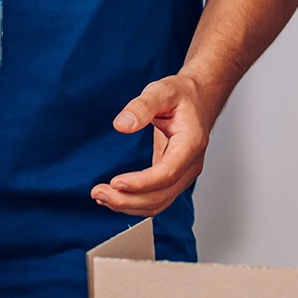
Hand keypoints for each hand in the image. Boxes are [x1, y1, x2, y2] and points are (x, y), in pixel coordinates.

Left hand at [92, 74, 216, 216]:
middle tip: (98, 192)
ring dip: (128, 206)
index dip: (141, 183)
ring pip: (158, 203)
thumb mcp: (162, 91)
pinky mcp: (175, 178)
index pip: (168, 173)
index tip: (115, 182)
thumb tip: (122, 125)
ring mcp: (185, 174)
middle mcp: (191, 164)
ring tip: (101, 196)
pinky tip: (115, 196)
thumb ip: (143, 106)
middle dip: (127, 200)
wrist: (199, 98)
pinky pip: (156, 200)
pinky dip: (134, 203)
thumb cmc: (182, 95)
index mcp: (191, 143)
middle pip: (161, 195)